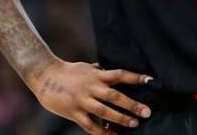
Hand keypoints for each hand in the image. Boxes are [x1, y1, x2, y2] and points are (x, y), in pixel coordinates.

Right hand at [30, 59, 152, 133]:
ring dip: (120, 119)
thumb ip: (101, 71)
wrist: (45, 76)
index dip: (135, 77)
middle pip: (115, 96)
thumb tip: (114, 71)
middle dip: (132, 105)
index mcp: (96, 74)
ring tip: (134, 124)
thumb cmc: (69, 71)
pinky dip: (101, 132)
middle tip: (147, 112)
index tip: (150, 81)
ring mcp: (82, 100)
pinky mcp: (74, 112)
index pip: (119, 74)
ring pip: (104, 112)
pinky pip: (90, 125)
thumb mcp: (87, 67)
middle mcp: (91, 87)